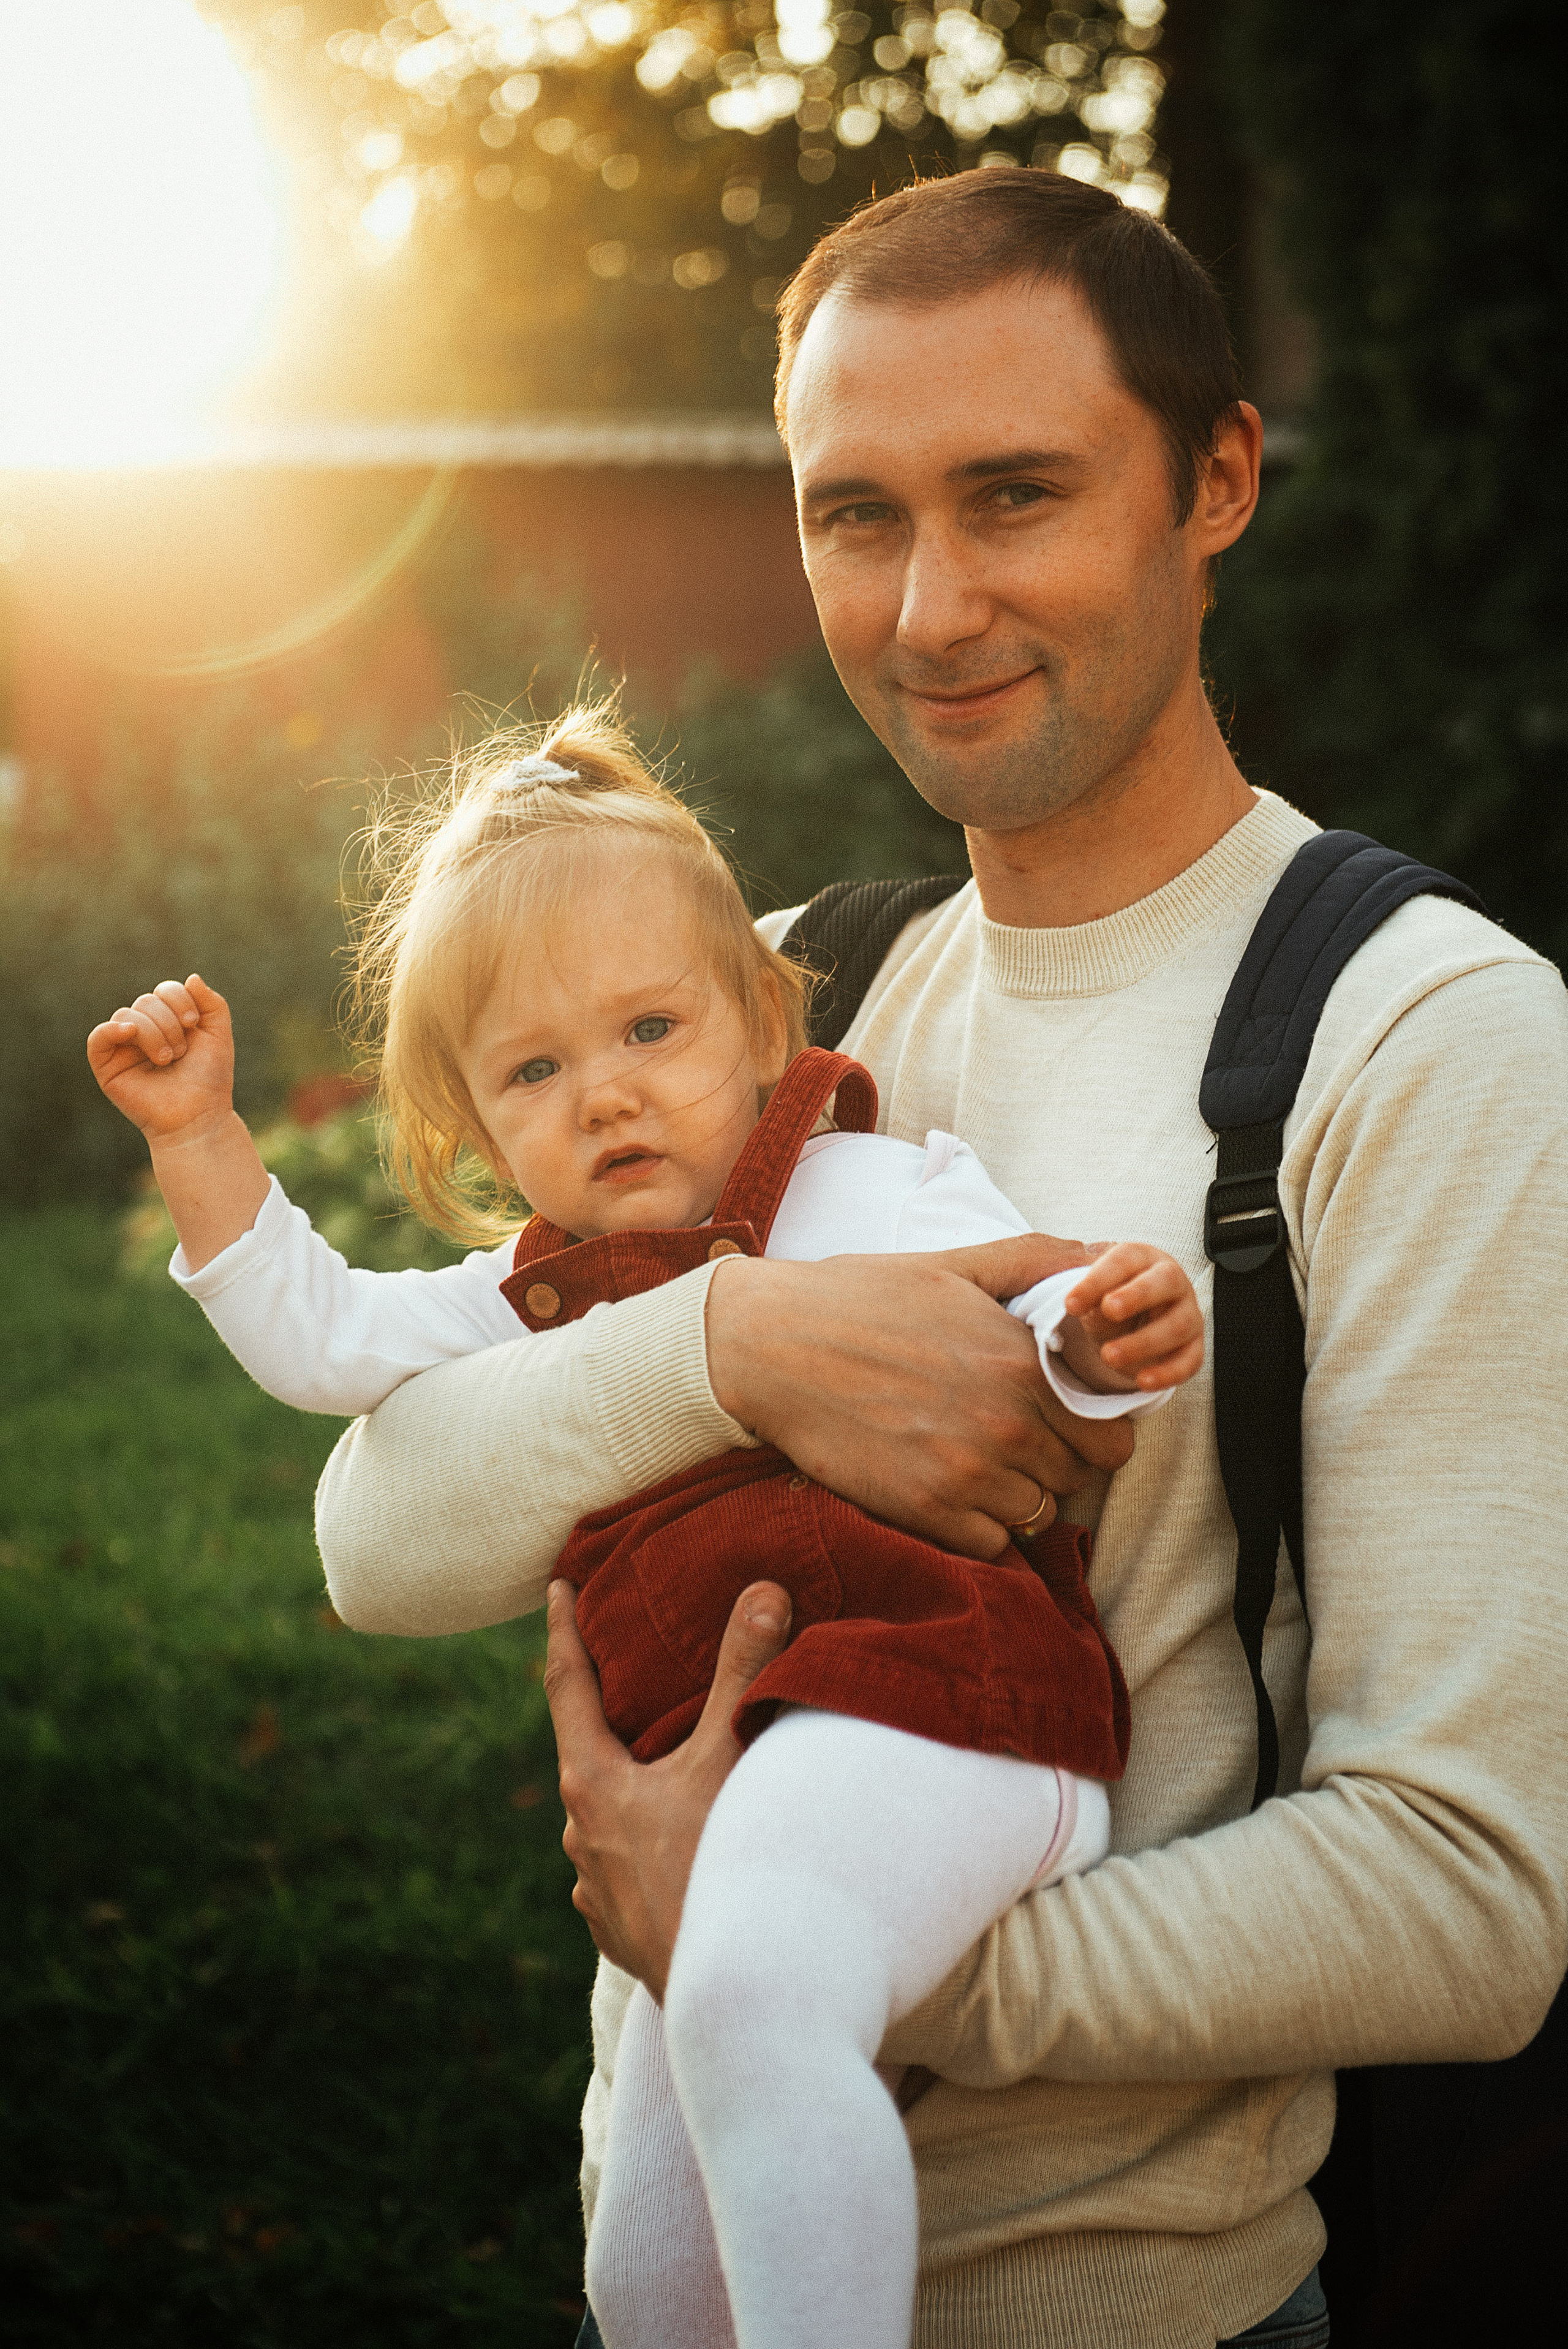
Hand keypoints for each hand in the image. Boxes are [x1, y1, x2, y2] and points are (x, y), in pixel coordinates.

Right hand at [87, 974, 234, 1142]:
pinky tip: (130, 1033)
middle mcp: (144, 1030)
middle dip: (168, 1023)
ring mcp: (124, 1048)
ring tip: (167, 1059)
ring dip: (152, 1033)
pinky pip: (98, 1037)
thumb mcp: (219, 1034)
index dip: (179, 999)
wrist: (199, 1115)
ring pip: (126, 1016)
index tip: (193, 1023)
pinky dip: (111, 1030)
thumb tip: (191, 977)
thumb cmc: (209, 1078)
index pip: (165, 990)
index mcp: (168, 1020)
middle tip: (181, 1052)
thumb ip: (212, 1003)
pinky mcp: (107, 1066)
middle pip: (145, 1001)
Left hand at [544, 1578, 792, 2000]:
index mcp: (592, 1785)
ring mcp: (597, 1893)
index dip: (565, 1630)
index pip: (568, 1686)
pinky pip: (624, 1869)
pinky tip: (673, 1845)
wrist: (731, 1999)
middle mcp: (581, 1838)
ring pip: (607, 1818)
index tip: (558, 1587)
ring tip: (663, 1765)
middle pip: (587, 1753)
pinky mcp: (622, 1934)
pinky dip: (645, 1842)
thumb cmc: (720, 1872)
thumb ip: (743, 1674)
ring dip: (631, 1786)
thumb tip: (761, 1591)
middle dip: (606, 1712)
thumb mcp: (730, 1760)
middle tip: (627, 1673)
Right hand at [705, 1237, 1136, 1561]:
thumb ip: (1030, 1260)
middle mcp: (1007, 1423)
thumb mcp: (951, 1266)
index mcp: (1022, 1364)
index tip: (1063, 1426)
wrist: (771, 1346)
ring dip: (1016, 1497)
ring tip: (976, 1465)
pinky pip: (989, 1545)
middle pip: (1075, 1479)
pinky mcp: (923, 1510)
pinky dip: (978, 1527)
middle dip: (1054, 1463)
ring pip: (1036, 1515)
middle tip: (1012, 1442)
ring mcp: (967, 1472)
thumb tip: (1093, 1257)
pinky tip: (948, 1491)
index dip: (1093, 1434)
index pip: (1110, 1437)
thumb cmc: (858, 1299)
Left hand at [1062, 1243, 1204, 1390]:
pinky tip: (1141, 1381)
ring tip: (1108, 1356)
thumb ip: (1086, 1293)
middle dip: (1138, 1295)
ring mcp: (1188, 1312)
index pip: (1123, 1260)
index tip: (1070, 1304)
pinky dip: (1167, 1373)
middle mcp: (1172, 1281)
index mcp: (1142, 1258)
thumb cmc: (1113, 1297)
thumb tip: (1073, 1302)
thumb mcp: (1094, 1292)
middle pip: (1166, 1280)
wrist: (1133, 1320)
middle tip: (1108, 1310)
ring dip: (1144, 1342)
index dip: (1097, 1281)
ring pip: (1179, 1324)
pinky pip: (1189, 1360)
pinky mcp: (1193, 1346)